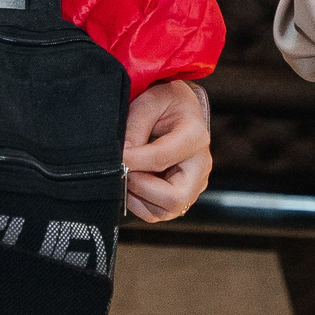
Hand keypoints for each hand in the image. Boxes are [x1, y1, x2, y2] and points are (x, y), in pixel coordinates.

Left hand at [122, 80, 211, 221]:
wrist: (180, 109)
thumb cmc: (166, 103)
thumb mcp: (149, 102)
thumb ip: (134, 127)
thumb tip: (122, 157)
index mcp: (195, 136)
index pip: (160, 158)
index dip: (132, 161)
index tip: (113, 157)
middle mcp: (201, 165)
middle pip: (175, 198)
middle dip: (141, 189)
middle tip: (124, 171)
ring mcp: (195, 184)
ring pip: (166, 211)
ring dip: (138, 197)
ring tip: (127, 173)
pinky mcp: (185, 195)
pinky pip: (159, 212)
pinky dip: (141, 203)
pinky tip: (133, 182)